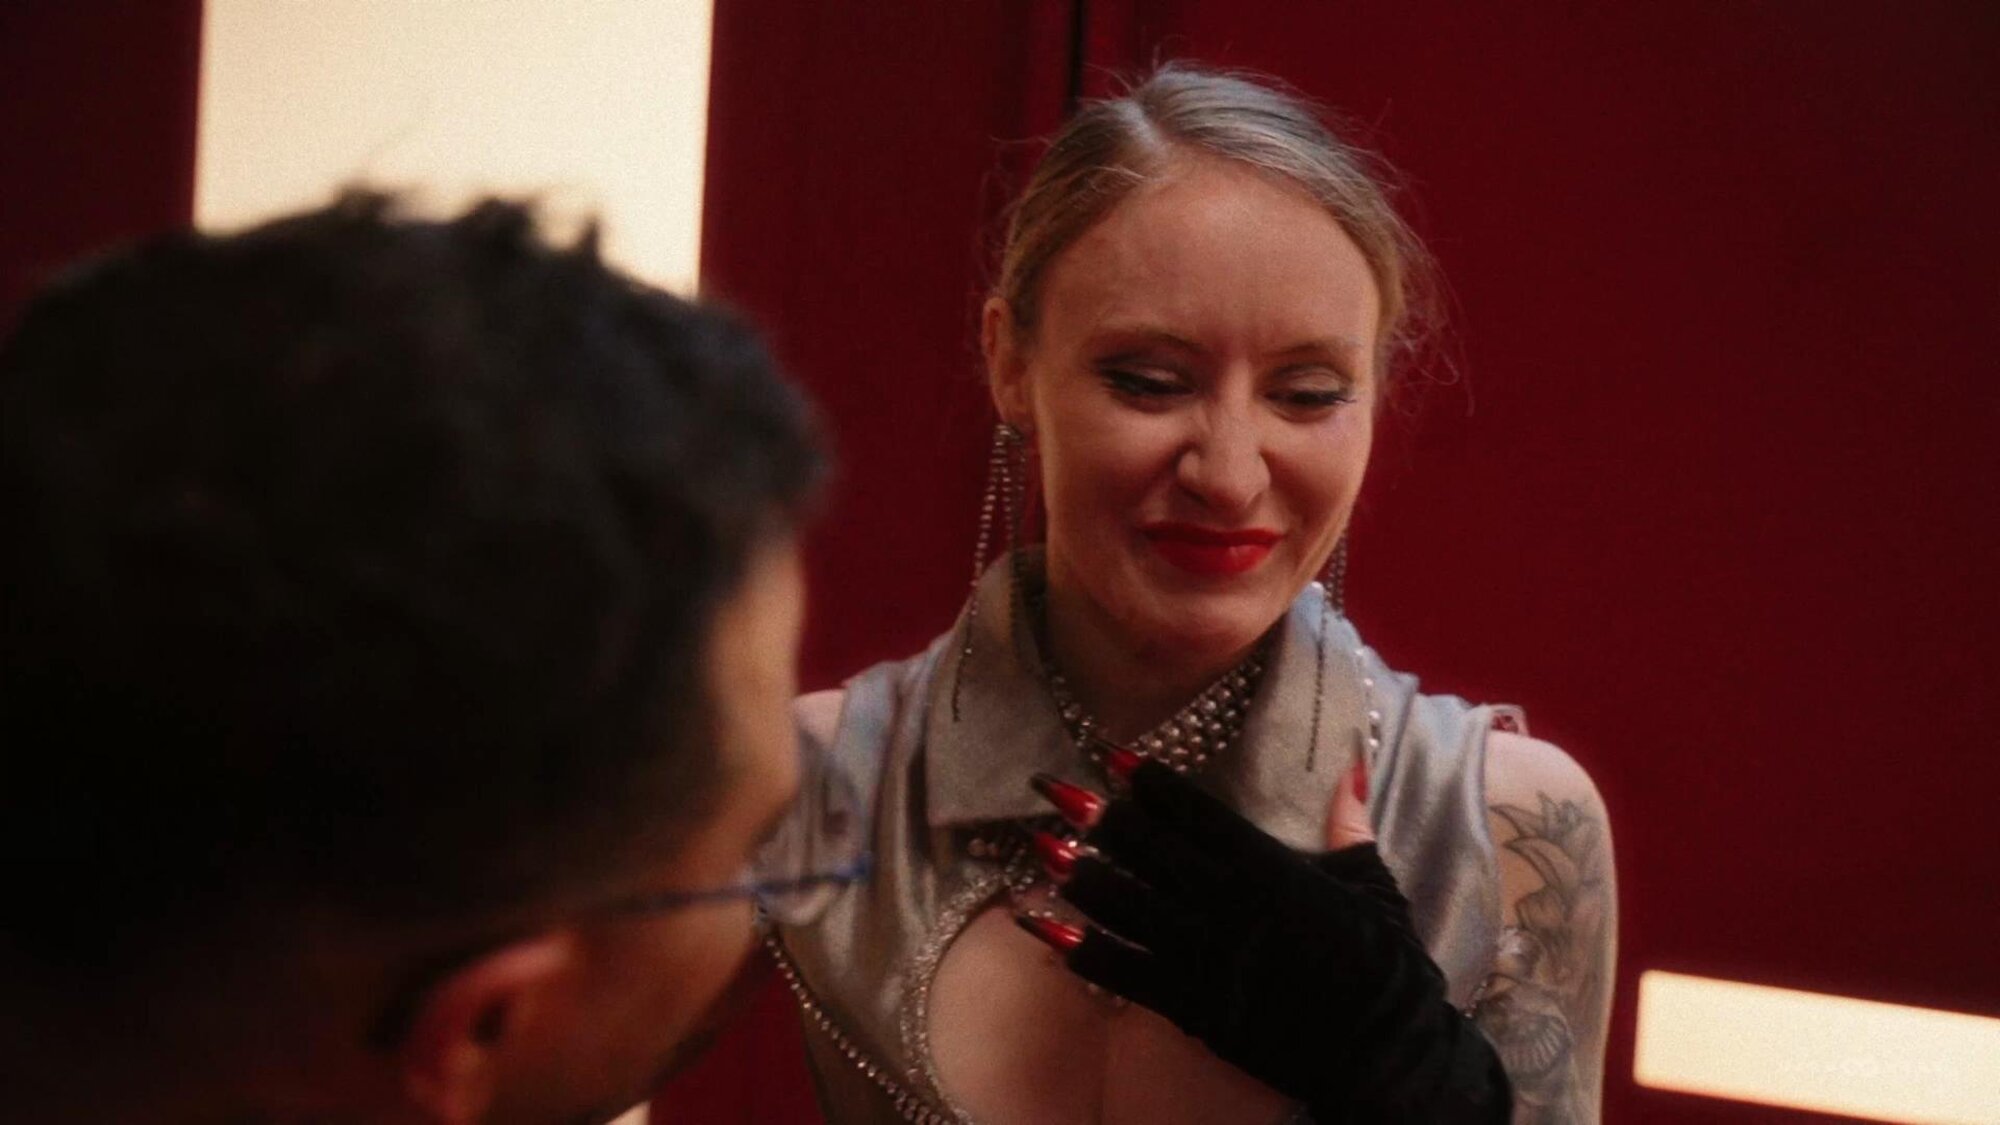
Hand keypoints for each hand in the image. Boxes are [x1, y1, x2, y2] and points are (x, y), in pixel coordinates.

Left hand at [1019, 751, 1510, 1122]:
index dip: (1153, 784)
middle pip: (1148, 852)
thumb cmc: (1386, 967)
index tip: (1115, 756)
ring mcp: (1205, 957)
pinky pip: (1124, 972)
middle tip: (1054, 789)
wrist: (1382, 1053)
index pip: (1199, 815)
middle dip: (1098, 817)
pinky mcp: (1192, 1005)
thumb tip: (1349, 767)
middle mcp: (1228, 906)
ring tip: (1042, 847)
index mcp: (1272, 871)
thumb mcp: (1373, 887)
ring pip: (1126, 906)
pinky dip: (1080, 949)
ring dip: (1080, 875)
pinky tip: (1046, 930)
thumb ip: (1348, 826)